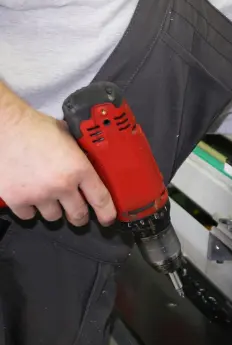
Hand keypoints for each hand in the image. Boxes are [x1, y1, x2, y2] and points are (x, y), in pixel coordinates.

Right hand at [0, 108, 115, 226]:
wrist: (3, 126)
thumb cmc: (33, 126)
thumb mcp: (67, 136)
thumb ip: (78, 153)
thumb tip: (88, 159)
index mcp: (79, 168)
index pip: (101, 199)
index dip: (107, 213)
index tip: (107, 218)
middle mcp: (61, 185)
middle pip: (78, 214)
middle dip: (79, 216)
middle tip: (77, 213)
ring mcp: (39, 194)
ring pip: (53, 216)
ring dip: (53, 210)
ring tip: (48, 197)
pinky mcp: (17, 198)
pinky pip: (28, 215)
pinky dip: (29, 209)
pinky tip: (29, 197)